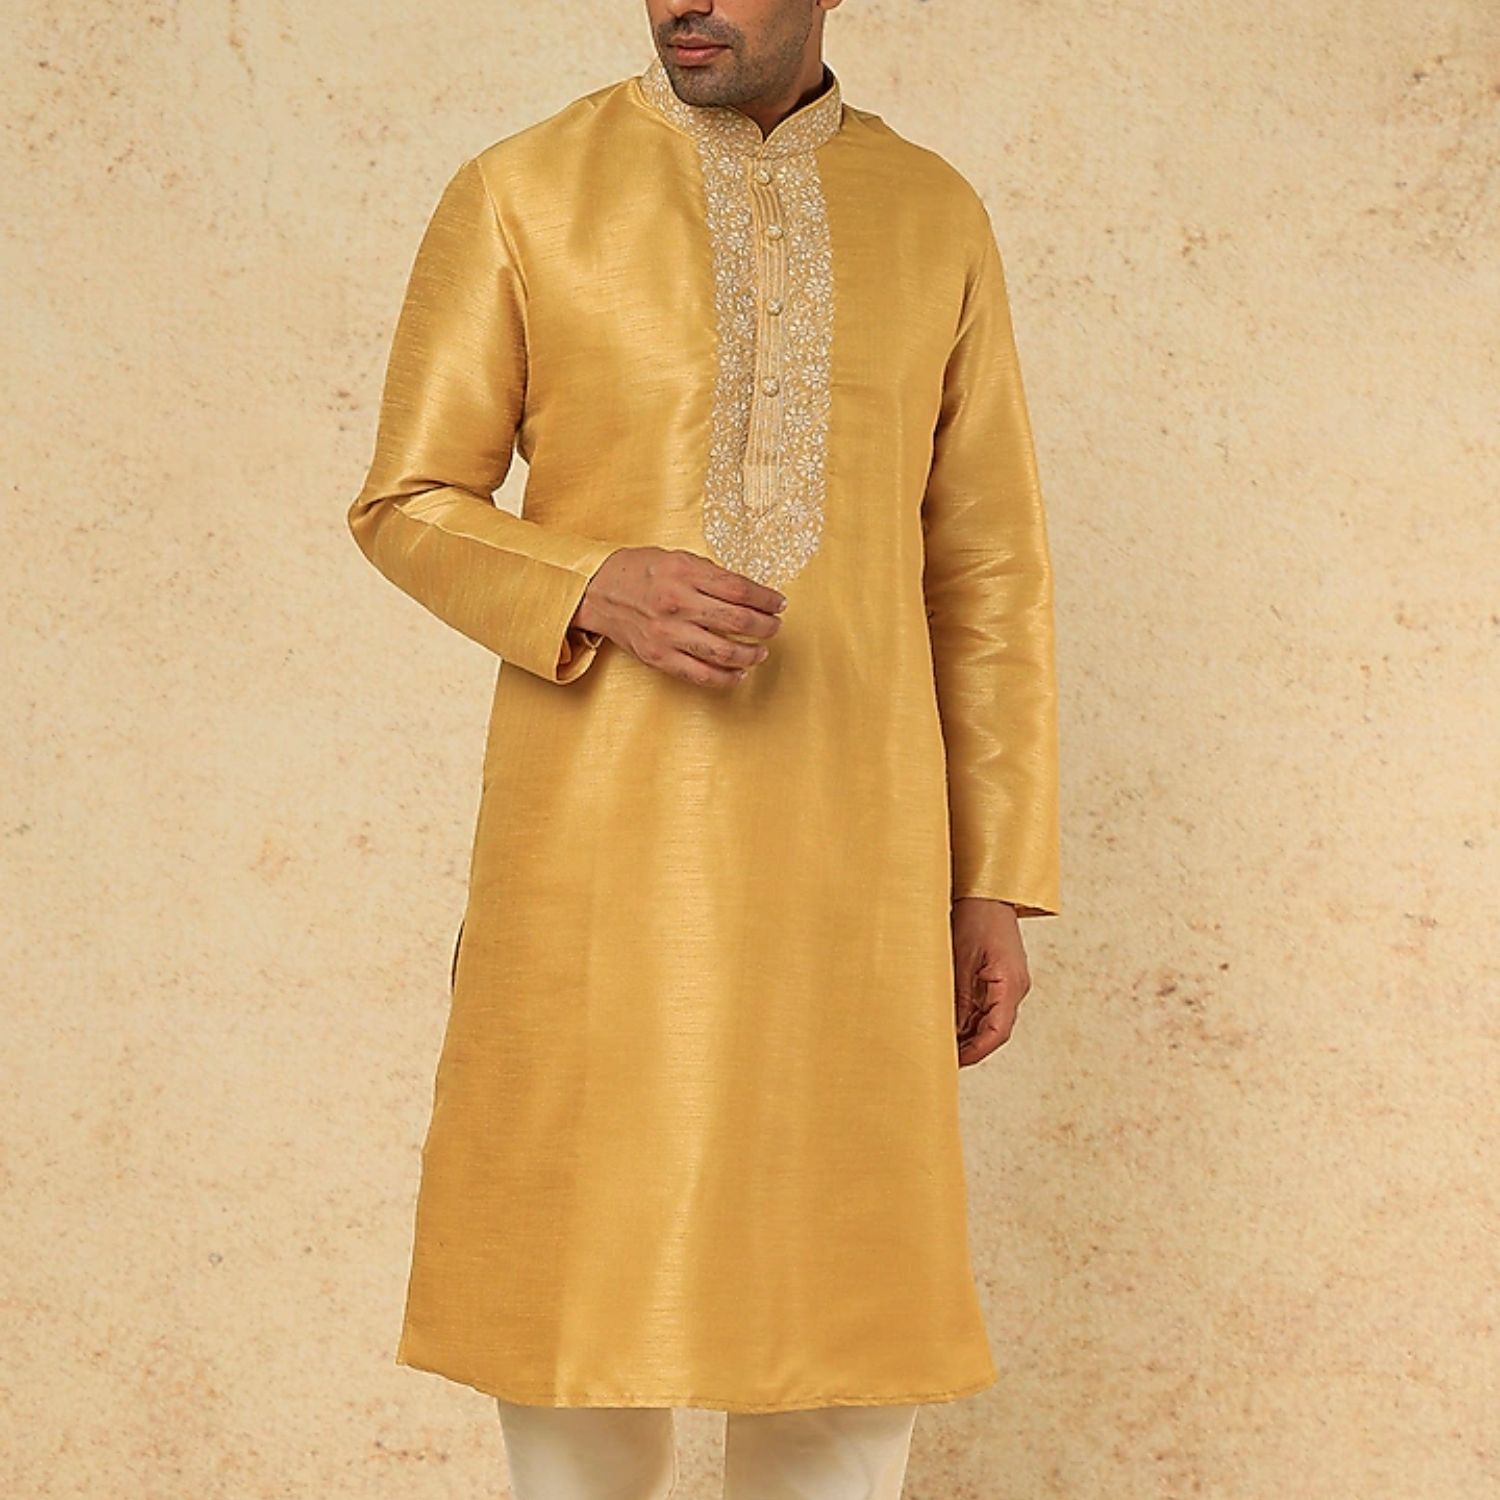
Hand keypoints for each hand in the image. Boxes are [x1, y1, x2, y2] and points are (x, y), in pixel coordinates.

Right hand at [573, 547, 786, 688]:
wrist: (596, 591)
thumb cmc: (638, 571)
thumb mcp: (676, 558)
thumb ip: (709, 574)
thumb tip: (747, 594)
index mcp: (684, 572)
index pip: (739, 589)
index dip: (766, 598)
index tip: (779, 603)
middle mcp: (677, 603)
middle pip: (737, 620)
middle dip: (765, 626)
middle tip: (775, 627)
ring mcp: (668, 633)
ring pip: (724, 651)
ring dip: (751, 654)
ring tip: (760, 651)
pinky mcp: (659, 657)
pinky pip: (701, 675)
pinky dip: (726, 677)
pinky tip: (739, 673)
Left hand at [952, 897, 1031, 1065]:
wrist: (987, 892)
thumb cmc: (976, 917)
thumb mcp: (960, 959)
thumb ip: (958, 997)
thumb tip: (950, 1031)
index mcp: (1010, 984)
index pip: (997, 1032)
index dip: (976, 1052)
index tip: (955, 1063)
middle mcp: (1015, 987)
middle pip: (994, 1029)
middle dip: (970, 1045)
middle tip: (941, 1056)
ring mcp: (1009, 983)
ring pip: (990, 1019)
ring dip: (968, 1032)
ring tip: (940, 1040)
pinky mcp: (1001, 977)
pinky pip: (987, 1005)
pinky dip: (969, 1016)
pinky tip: (949, 1021)